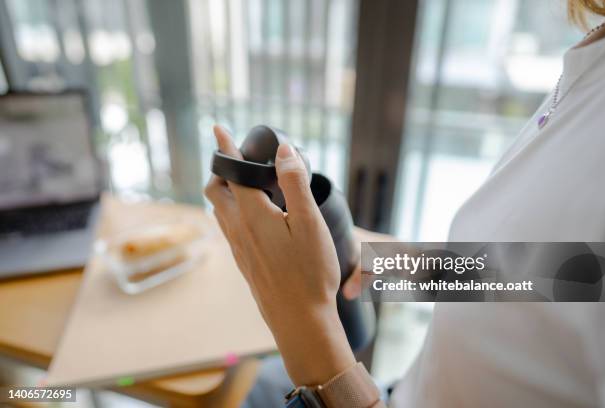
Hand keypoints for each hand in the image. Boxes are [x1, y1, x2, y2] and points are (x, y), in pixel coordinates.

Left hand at [204, 126, 354, 385]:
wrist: (299, 319)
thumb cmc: (309, 272)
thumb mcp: (309, 223)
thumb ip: (295, 184)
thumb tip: (284, 151)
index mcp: (252, 214)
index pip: (231, 171)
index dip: (225, 147)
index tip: (218, 129)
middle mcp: (238, 229)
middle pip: (215, 190)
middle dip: (220, 169)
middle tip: (234, 158)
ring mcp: (238, 248)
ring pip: (219, 211)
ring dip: (223, 191)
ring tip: (240, 183)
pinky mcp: (243, 262)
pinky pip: (227, 227)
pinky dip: (230, 210)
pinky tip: (250, 217)